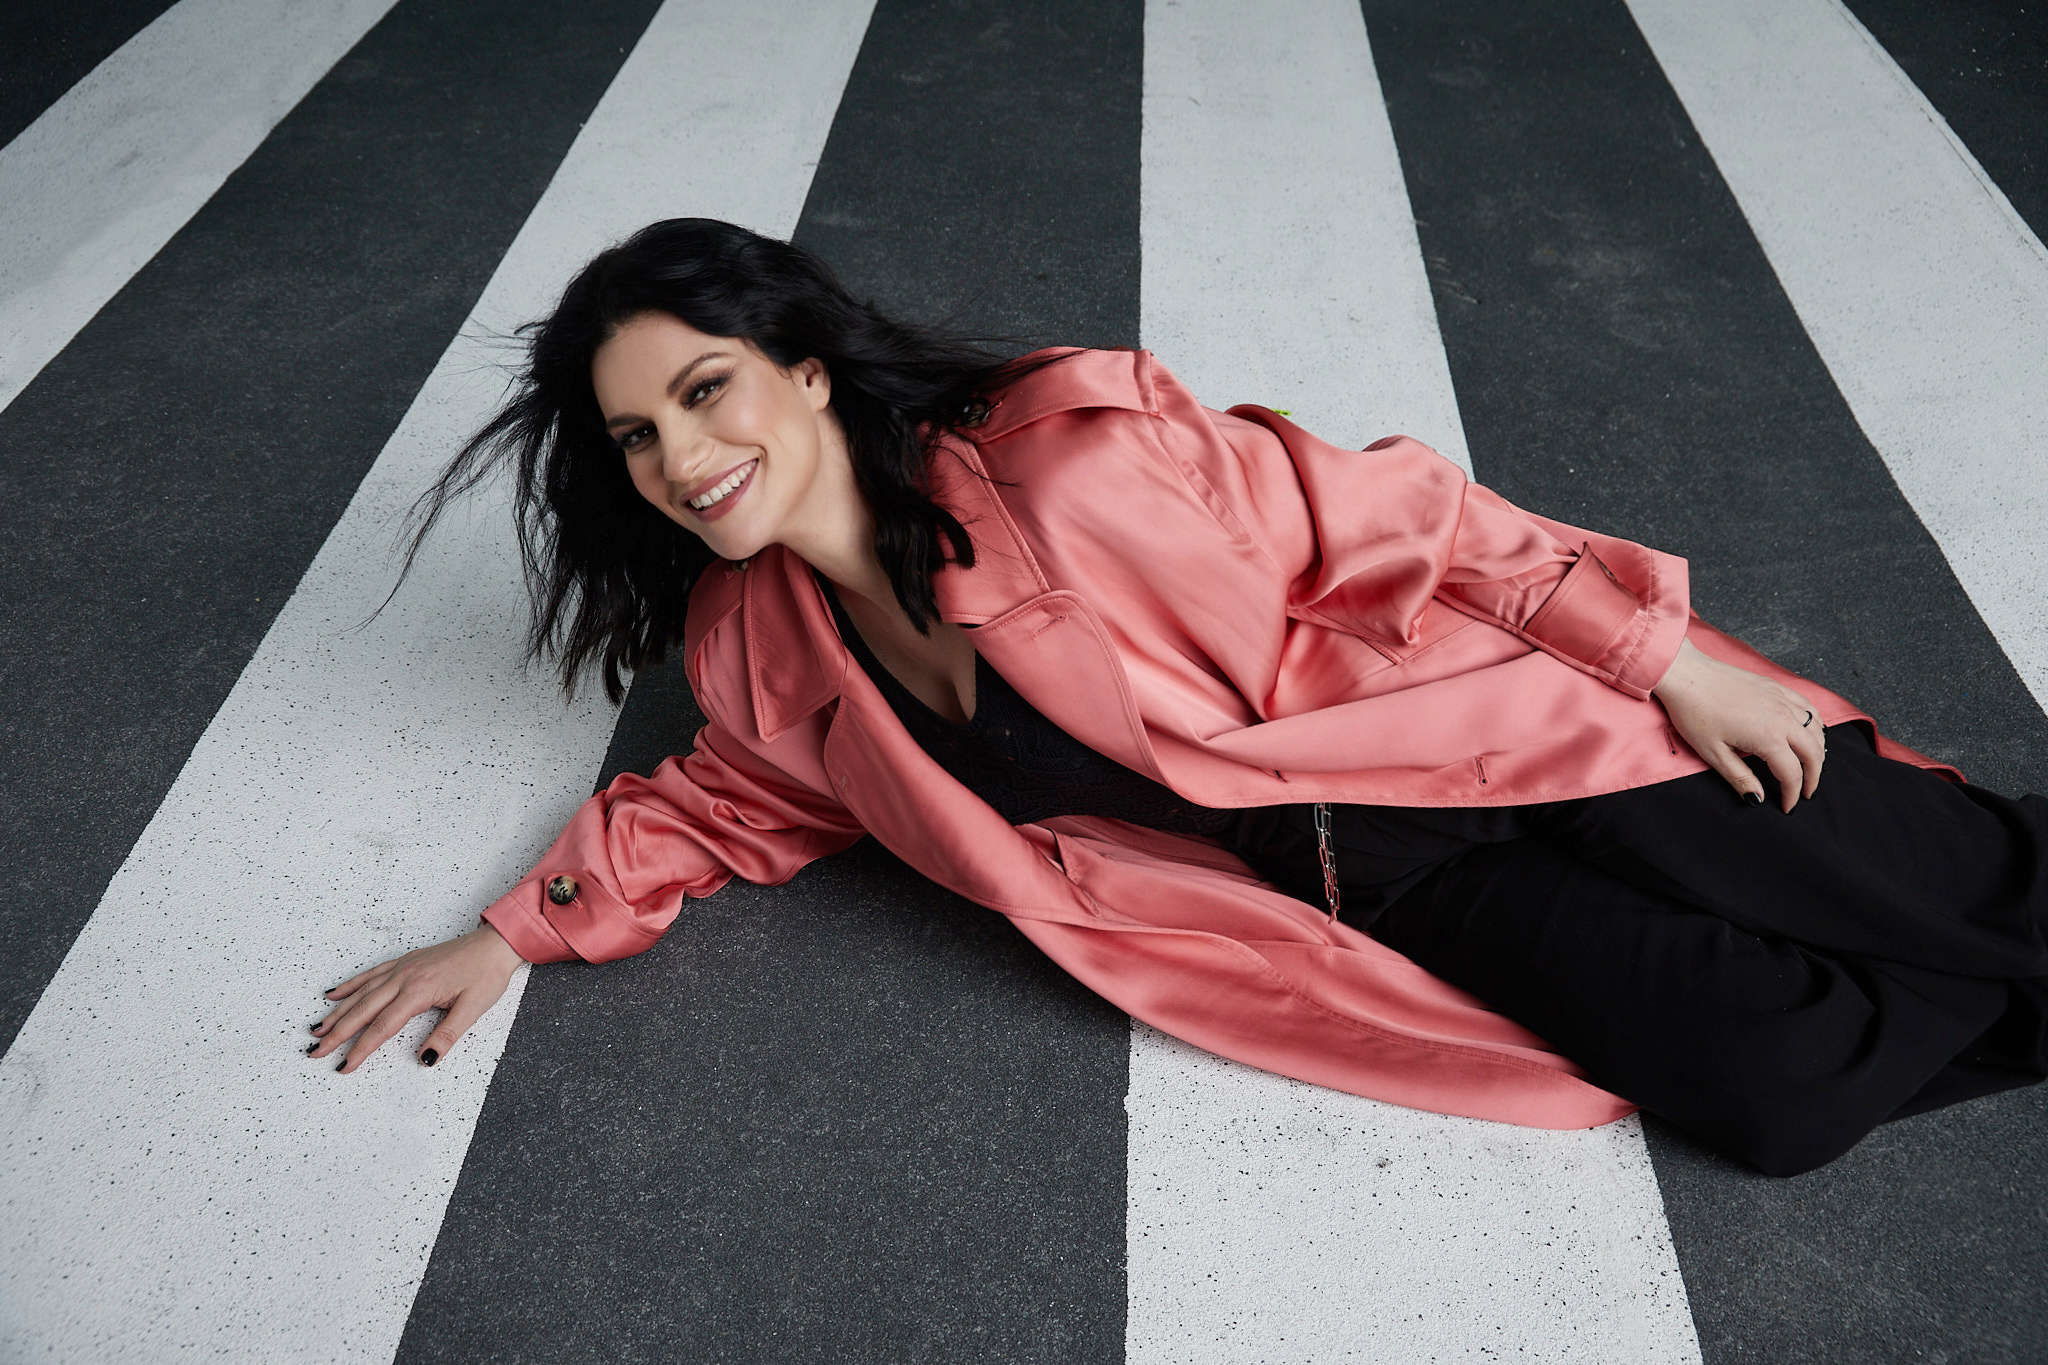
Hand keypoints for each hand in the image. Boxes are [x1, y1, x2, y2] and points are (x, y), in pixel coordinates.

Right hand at [309, 923, 525, 1073]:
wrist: (494, 944)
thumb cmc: (487, 974)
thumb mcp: (473, 1009)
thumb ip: (447, 1035)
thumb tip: (426, 1059)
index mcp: (419, 991)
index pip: (383, 1027)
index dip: (362, 1048)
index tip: (344, 1066)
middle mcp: (404, 977)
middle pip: (363, 1010)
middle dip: (337, 1033)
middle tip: (315, 1052)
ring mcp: (402, 967)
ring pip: (361, 992)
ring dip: (337, 1011)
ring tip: (317, 1029)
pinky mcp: (405, 961)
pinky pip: (371, 974)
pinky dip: (350, 985)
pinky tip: (333, 994)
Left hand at [1653, 638, 1824, 812]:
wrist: (1686, 675)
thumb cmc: (1695, 712)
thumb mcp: (1714, 753)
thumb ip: (1740, 778)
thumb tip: (1757, 798)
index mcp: (1768, 737)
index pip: (1792, 774)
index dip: (1792, 794)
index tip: (1787, 807)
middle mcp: (1783, 717)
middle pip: (1813, 753)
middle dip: (1813, 777)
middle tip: (1805, 792)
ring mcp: (1783, 699)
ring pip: (1816, 729)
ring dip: (1817, 751)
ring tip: (1809, 767)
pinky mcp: (1777, 687)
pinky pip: (1809, 707)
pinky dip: (1815, 724)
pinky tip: (1809, 732)